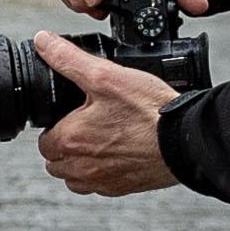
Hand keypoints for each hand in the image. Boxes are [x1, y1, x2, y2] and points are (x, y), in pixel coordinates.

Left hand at [31, 42, 184, 196]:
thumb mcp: (106, 76)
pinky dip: (101, 173)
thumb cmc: (149, 112)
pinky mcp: (122, 188)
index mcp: (70, 140)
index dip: (55, 125)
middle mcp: (81, 167)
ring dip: (78, 163)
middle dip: (64, 145)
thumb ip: (69, 60)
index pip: (44, 140)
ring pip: (74, 178)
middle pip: (56, 161)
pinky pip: (99, 186)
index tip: (71, 116)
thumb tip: (44, 42)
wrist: (186, 141)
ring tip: (98, 140)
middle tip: (85, 126)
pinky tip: (117, 154)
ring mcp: (102, 181)